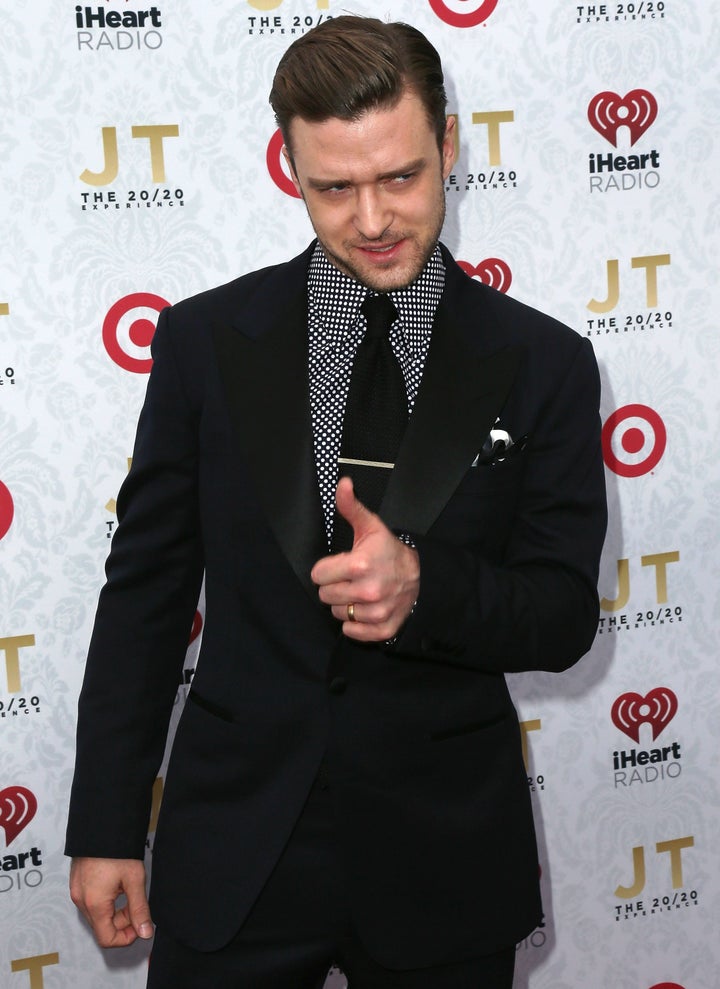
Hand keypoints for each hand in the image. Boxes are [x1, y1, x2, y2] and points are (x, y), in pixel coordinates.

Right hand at [69, 856, 152, 947]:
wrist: (101, 824)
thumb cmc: (118, 851)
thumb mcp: (134, 880)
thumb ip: (140, 909)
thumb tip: (145, 933)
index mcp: (94, 904)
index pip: (107, 938)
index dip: (126, 937)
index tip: (140, 925)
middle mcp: (81, 901)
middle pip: (102, 926)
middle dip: (122, 921)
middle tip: (138, 903)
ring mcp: (76, 891)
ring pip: (97, 914)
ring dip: (115, 910)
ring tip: (129, 889)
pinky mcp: (77, 882)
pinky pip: (91, 901)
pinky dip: (105, 900)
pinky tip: (118, 883)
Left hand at [311, 477, 419, 641]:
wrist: (420, 576)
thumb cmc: (388, 551)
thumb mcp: (370, 526)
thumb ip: (350, 506)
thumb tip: (343, 484)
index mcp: (360, 564)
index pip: (318, 575)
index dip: (327, 569)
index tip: (341, 565)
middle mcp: (368, 590)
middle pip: (325, 596)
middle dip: (335, 587)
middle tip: (351, 579)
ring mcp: (377, 611)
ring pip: (337, 614)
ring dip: (345, 605)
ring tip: (360, 592)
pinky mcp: (383, 628)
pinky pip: (352, 632)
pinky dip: (355, 624)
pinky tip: (365, 608)